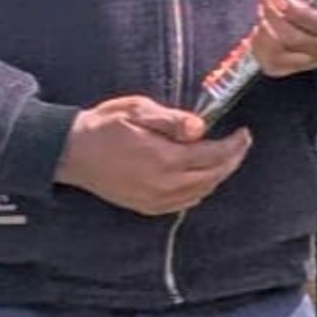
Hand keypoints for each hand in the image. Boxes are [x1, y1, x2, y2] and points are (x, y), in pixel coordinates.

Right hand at [55, 94, 250, 215]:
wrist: (71, 152)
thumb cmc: (105, 126)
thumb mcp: (138, 110)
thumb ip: (173, 120)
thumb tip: (201, 129)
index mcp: (164, 159)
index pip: (213, 156)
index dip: (234, 145)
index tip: (245, 133)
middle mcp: (162, 185)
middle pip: (212, 177)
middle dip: (232, 160)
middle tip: (242, 143)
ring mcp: (153, 199)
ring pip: (200, 192)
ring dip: (218, 176)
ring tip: (226, 157)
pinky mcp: (144, 206)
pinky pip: (183, 203)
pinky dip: (200, 190)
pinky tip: (201, 176)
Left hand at [245, 0, 316, 75]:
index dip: (296, 13)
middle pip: (295, 40)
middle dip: (274, 18)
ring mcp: (313, 58)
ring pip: (282, 57)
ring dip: (264, 37)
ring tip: (262, 13)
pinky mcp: (300, 64)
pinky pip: (276, 67)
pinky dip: (261, 53)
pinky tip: (257, 33)